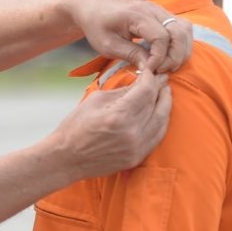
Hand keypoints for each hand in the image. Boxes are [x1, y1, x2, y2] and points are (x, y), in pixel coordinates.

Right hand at [53, 67, 171, 179]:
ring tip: (163, 94)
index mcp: (119, 115)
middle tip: (161, 79)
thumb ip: (122, 92)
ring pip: (162, 121)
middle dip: (161, 89)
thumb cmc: (75, 127)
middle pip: (158, 105)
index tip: (149, 71)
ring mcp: (136, 147)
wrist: (66, 159)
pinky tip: (159, 114)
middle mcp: (132, 132)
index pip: (147, 91)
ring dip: (165, 105)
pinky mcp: (137, 157)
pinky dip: (161, 123)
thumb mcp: (95, 100)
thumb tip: (141, 82)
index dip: (151, 78)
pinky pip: (157, 137)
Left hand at [69, 0, 192, 72]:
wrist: (92, 6)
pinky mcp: (161, 14)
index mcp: (137, 15)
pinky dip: (180, 43)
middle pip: (179, 32)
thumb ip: (131, 55)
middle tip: (161, 70)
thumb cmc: (96, 25)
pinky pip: (181, 27)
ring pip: (185, 29)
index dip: (159, 58)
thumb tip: (151, 68)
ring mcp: (159, 9)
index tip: (148, 70)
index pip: (161, 37)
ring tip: (166, 65)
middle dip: (175, 56)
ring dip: (181, 50)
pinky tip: (168, 56)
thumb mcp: (108, 45)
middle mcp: (152, 9)